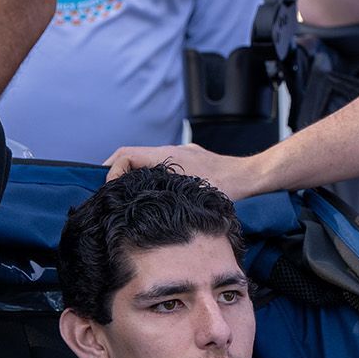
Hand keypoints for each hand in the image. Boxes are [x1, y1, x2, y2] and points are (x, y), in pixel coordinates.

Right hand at [105, 142, 254, 197]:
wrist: (251, 177)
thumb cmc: (227, 187)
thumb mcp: (189, 196)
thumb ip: (162, 195)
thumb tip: (137, 205)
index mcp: (166, 156)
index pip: (126, 155)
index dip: (112, 171)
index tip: (110, 189)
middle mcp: (171, 151)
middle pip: (131, 155)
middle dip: (116, 171)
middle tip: (107, 191)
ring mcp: (181, 154)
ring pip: (146, 161)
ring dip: (133, 175)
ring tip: (126, 195)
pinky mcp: (191, 161)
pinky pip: (162, 165)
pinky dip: (151, 176)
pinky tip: (155, 195)